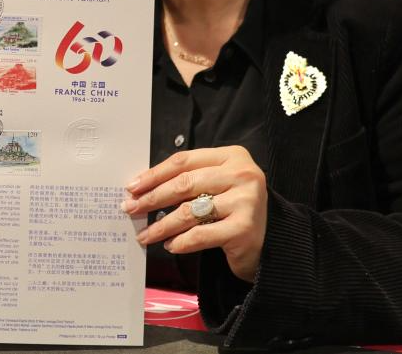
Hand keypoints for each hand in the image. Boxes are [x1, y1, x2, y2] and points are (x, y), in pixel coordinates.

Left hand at [122, 146, 266, 282]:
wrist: (271, 241)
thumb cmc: (234, 209)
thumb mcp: (217, 185)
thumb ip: (190, 180)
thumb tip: (143, 189)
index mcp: (233, 156)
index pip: (185, 161)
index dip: (155, 174)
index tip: (133, 186)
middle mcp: (242, 174)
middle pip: (185, 183)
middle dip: (153, 197)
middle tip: (131, 208)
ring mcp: (246, 201)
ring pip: (190, 211)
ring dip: (161, 225)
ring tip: (145, 235)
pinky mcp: (244, 228)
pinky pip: (201, 235)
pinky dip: (181, 242)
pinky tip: (170, 246)